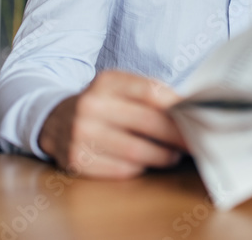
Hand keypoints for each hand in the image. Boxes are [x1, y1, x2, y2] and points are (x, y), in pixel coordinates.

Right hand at [38, 70, 186, 178]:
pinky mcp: (77, 160)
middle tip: (197, 143)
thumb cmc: (101, 104)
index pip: (151, 92)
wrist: (53, 120)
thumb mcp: (119, 88)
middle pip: (148, 122)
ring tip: (174, 155)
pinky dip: (139, 168)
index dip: (178, 107)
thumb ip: (150, 94)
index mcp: (106, 81)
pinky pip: (121, 169)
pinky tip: (146, 163)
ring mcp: (81, 134)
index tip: (198, 117)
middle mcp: (91, 105)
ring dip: (163, 156)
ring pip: (137, 151)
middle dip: (178, 135)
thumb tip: (189, 109)